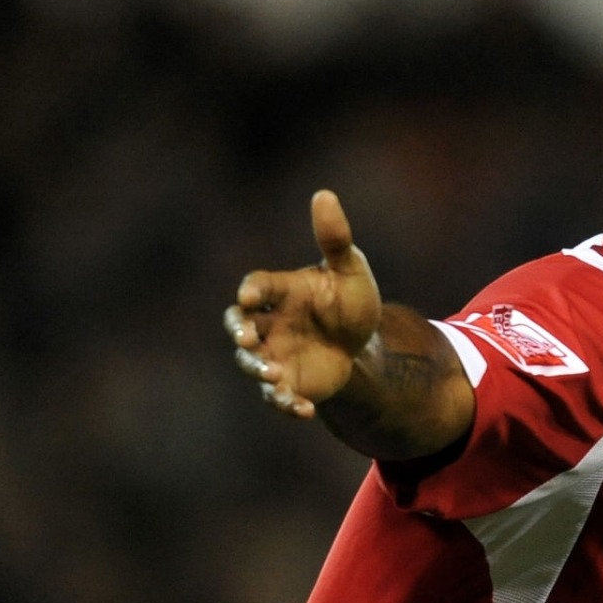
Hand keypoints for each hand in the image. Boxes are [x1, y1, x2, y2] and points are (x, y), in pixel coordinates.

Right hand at [223, 190, 382, 418]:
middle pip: (240, 326)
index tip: (250, 296)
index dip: (252, 291)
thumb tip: (324, 194)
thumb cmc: (349, 300)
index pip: (258, 288)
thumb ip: (334, 239)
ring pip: (253, 363)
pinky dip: (285, 402)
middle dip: (239, 332)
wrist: (363, 343)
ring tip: (273, 376)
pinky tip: (301, 408)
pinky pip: (278, 395)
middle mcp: (269, 323)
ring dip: (258, 370)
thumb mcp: (350, 270)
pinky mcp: (288, 382)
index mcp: (280, 292)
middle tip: (247, 339)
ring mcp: (275, 354)